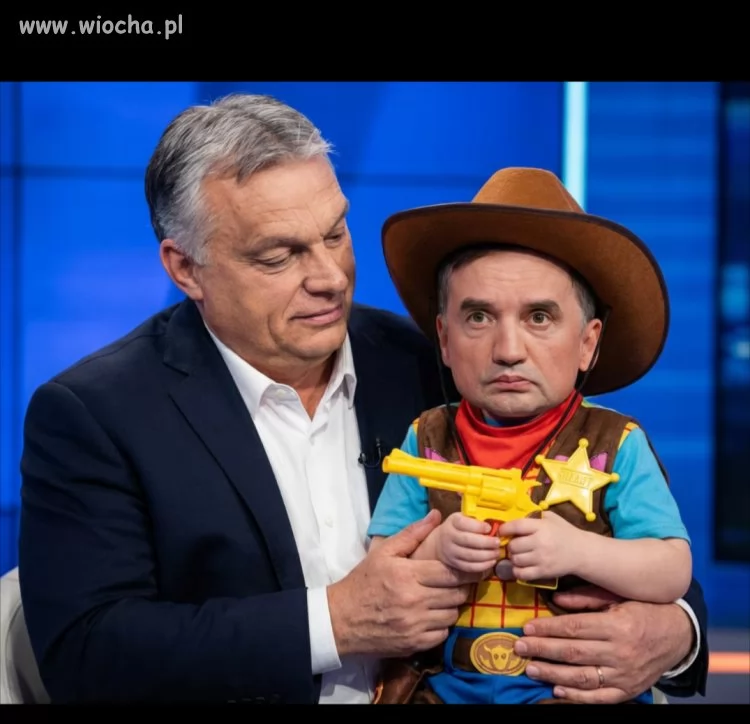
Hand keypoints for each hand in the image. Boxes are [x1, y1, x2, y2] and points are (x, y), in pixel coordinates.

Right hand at [328, 510, 478, 658]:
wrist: (341, 619)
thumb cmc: (363, 582)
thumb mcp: (383, 552)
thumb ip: (411, 533)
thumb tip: (435, 515)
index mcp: (408, 575)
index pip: (450, 573)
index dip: (464, 570)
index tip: (469, 567)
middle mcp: (415, 601)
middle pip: (456, 594)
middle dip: (461, 586)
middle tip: (455, 581)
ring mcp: (415, 625)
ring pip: (452, 614)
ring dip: (451, 605)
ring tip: (442, 597)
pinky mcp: (414, 644)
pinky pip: (442, 634)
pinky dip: (441, 625)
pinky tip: (431, 615)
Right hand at [435, 512, 499, 573]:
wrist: (441, 542)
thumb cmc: (459, 527)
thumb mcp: (464, 518)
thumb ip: (475, 519)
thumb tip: (493, 524)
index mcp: (453, 522)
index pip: (463, 523)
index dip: (477, 526)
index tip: (489, 528)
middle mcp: (449, 536)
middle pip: (467, 540)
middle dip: (485, 542)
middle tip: (497, 542)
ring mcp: (451, 551)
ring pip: (470, 555)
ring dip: (486, 555)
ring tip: (497, 552)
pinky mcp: (455, 564)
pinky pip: (470, 567)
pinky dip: (483, 565)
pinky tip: (492, 561)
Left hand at [500, 511, 583, 580]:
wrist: (582, 552)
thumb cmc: (564, 532)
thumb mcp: (551, 518)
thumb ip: (534, 517)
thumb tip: (515, 520)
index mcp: (541, 527)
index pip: (516, 526)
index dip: (505, 529)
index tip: (502, 531)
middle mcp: (540, 542)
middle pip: (513, 545)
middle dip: (511, 545)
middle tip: (515, 545)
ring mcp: (541, 559)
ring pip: (516, 560)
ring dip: (514, 558)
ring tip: (519, 555)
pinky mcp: (544, 572)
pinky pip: (522, 574)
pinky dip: (517, 571)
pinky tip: (520, 567)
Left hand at [515, 588, 694, 702]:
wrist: (677, 634)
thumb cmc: (642, 609)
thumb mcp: (616, 596)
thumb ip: (586, 597)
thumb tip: (555, 600)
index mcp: (617, 625)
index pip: (574, 629)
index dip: (548, 629)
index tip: (527, 628)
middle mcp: (621, 652)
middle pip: (574, 653)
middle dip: (543, 650)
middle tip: (520, 647)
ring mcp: (625, 675)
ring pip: (582, 678)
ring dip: (553, 674)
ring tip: (531, 668)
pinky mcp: (629, 690)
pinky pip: (599, 698)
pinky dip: (577, 697)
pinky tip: (556, 690)